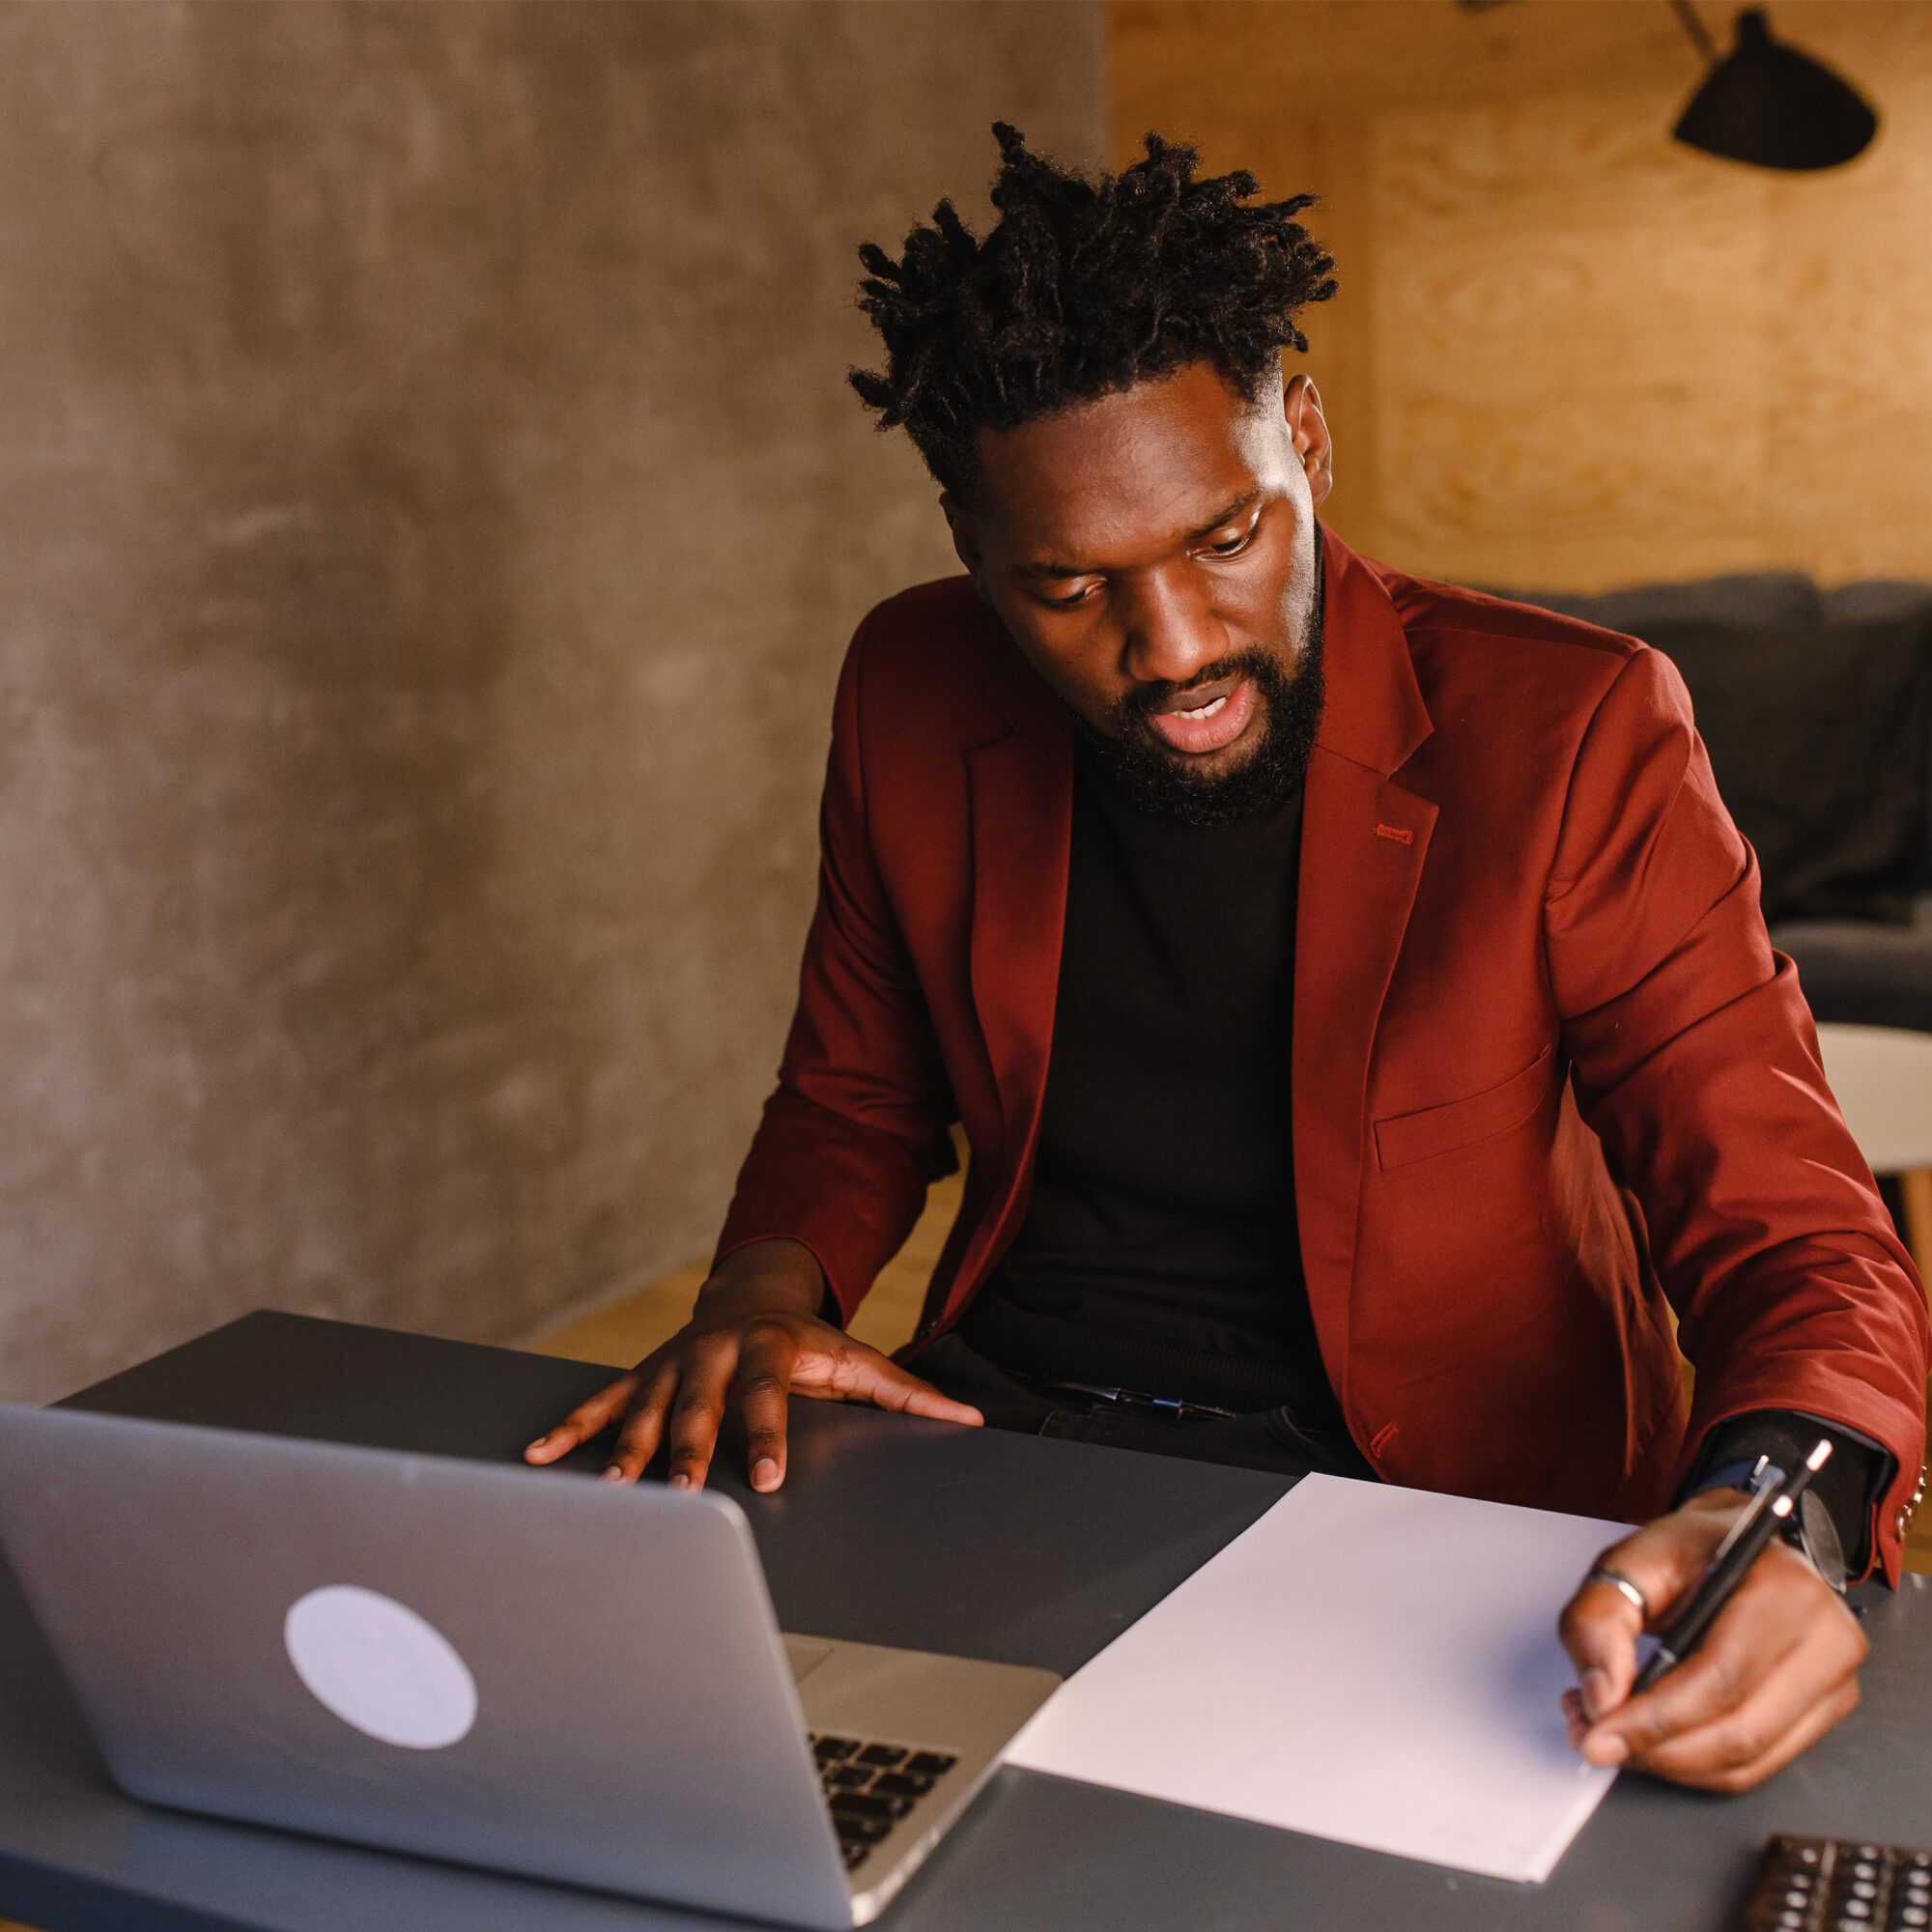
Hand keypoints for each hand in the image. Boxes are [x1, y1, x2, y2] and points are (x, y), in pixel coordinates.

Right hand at [522, 1238, 980, 1493]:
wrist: (750, 1293)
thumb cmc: (810, 1341)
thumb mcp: (858, 1357)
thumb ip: (908, 1393)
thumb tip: (973, 1418)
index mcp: (770, 1350)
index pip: (769, 1396)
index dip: (769, 1434)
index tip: (770, 1475)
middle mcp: (715, 1354)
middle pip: (700, 1407)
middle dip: (691, 1450)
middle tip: (683, 1494)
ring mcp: (672, 1364)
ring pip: (645, 1410)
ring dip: (624, 1449)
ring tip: (609, 1489)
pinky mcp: (642, 1375)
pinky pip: (599, 1403)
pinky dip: (569, 1430)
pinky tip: (538, 1460)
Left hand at [1557, 1489, 1866, 1791]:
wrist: (1740, 1544)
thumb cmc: (1692, 1551)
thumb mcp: (1630, 1561)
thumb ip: (1599, 1619)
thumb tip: (1602, 1695)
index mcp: (1784, 1585)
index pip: (1722, 1676)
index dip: (1656, 1718)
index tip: (1599, 1734)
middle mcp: (1826, 1634)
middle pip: (1740, 1728)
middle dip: (1657, 1747)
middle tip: (1597, 1739)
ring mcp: (1836, 1676)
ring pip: (1749, 1758)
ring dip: (1674, 1762)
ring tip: (1619, 1736)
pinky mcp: (1826, 1708)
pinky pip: (1760, 1764)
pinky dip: (1700, 1765)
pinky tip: (1658, 1740)